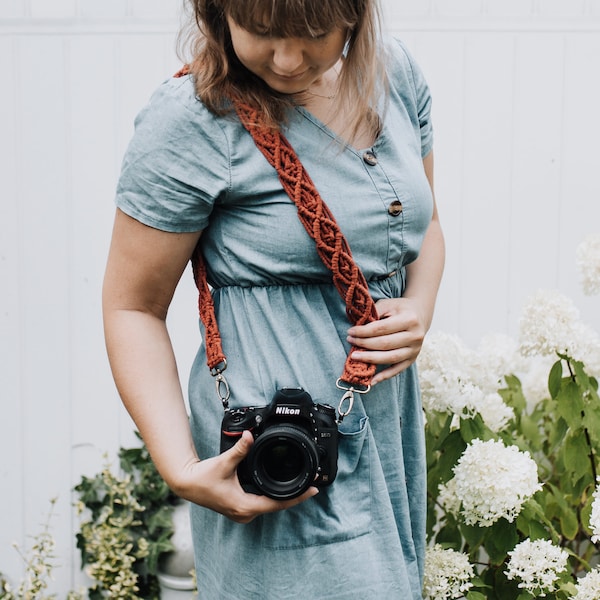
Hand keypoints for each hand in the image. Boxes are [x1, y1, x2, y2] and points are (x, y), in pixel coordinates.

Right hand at [174, 431, 317, 523]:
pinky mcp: (239, 508)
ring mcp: (242, 513)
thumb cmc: (203, 477)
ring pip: (270, 506)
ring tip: (302, 487)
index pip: (278, 504)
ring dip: (285, 498)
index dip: (297, 497)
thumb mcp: (224, 462)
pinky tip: (281, 489)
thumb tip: (249, 435)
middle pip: (277, 507)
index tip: (313, 490)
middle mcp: (245, 513)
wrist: (187, 484)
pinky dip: (274, 497)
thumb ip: (239, 449)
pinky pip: (263, 504)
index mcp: (244, 506)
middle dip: (295, 497)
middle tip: (313, 485)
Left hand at [346, 297, 426, 384]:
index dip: (364, 331)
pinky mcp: (412, 359)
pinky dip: (384, 376)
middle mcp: (415, 336)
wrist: (419, 315)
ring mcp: (415, 349)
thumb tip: (357, 327)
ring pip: (390, 358)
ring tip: (355, 357)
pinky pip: (397, 370)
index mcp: (410, 319)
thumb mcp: (388, 305)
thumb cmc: (400, 309)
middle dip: (364, 344)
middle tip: (350, 341)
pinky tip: (371, 380)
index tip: (350, 332)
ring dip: (370, 359)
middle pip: (385, 344)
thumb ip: (375, 313)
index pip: (382, 328)